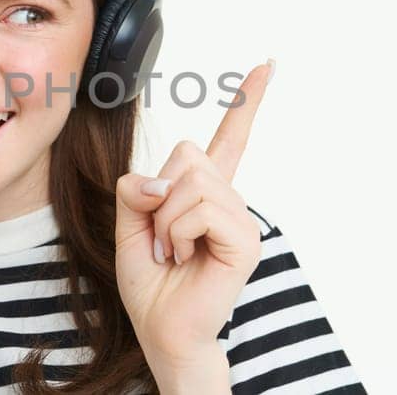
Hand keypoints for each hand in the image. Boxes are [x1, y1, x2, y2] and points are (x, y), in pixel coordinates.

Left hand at [115, 60, 273, 371]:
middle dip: (158, 196)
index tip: (267, 66)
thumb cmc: (150, 283)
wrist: (162, 330)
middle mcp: (229, 200)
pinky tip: (185, 257)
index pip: (228, 139)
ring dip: (166, 221)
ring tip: (174, 252)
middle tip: (164, 239)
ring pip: (190, 182)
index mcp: (205, 193)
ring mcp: (240, 218)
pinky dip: (178, 232)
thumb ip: (136, 189)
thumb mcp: (129, 224)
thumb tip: (163, 179)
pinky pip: (200, 209)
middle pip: (187, 155)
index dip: (246, 103)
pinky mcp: (245, 239)